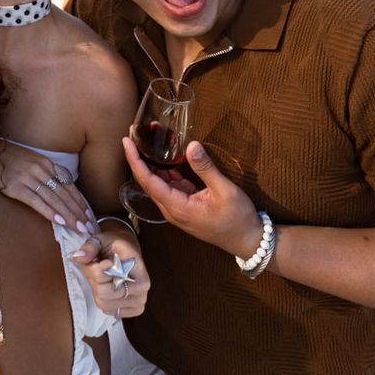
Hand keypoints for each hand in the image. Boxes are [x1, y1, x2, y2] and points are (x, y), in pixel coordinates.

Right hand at [0, 139, 95, 234]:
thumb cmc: (15, 160)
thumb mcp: (36, 163)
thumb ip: (51, 175)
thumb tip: (66, 192)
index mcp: (49, 165)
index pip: (70, 187)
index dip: (82, 204)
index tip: (91, 218)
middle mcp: (42, 170)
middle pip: (65, 195)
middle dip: (79, 213)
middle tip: (90, 228)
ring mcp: (29, 178)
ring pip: (54, 199)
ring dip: (68, 215)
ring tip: (79, 228)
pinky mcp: (16, 187)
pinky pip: (36, 201)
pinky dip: (49, 211)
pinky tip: (59, 221)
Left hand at [70, 230, 149, 318]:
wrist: (128, 252)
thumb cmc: (115, 246)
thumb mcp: (101, 240)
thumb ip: (89, 247)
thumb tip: (79, 258)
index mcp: (139, 270)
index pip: (109, 280)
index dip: (96, 271)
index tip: (101, 260)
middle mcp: (142, 289)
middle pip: (104, 294)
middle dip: (94, 281)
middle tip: (98, 269)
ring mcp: (140, 301)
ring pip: (104, 304)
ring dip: (97, 290)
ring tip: (102, 277)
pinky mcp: (134, 309)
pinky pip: (109, 311)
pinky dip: (103, 300)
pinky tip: (108, 287)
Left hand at [122, 137, 262, 256]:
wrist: (247, 240)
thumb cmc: (237, 218)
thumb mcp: (224, 190)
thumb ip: (205, 168)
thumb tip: (191, 145)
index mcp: (177, 207)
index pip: (148, 181)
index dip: (135, 160)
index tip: (126, 141)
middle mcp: (172, 210)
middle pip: (148, 181)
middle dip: (140, 157)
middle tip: (137, 134)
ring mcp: (177, 209)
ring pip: (158, 184)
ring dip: (153, 163)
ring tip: (150, 140)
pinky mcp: (185, 207)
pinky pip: (170, 187)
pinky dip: (166, 171)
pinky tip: (168, 157)